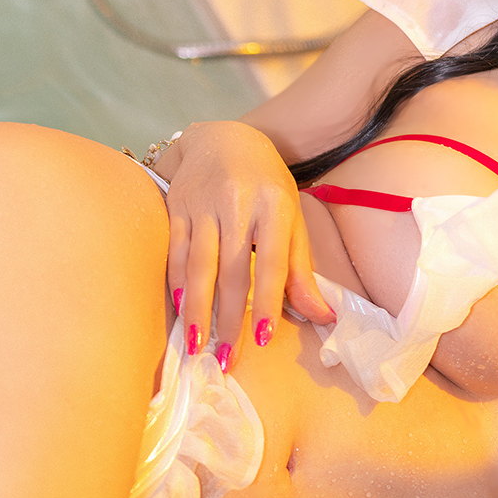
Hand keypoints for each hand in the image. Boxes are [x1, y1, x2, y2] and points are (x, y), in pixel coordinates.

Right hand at [155, 121, 331, 365]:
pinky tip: (179, 309)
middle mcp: (238, 202)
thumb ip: (300, 270)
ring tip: (196, 344)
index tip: (261, 338)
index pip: (271, 262)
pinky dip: (176, 282)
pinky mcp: (177, 205)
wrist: (222, 138)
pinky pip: (175, 250)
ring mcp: (204, 203)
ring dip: (196, 308)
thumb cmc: (265, 185)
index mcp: (274, 205)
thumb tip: (322, 318)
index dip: (266, 301)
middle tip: (224, 360)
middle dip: (227, 318)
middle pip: (231, 270)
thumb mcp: (291, 219)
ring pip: (198, 264)